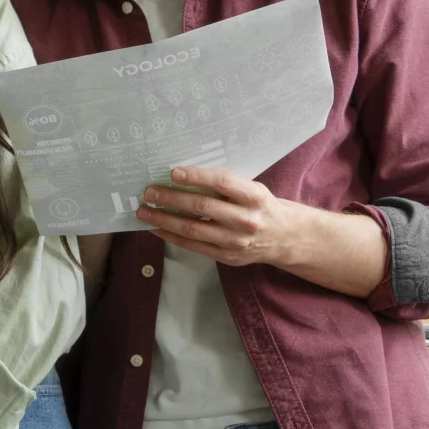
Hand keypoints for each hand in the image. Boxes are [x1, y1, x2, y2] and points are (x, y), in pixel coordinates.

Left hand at [141, 165, 387, 296]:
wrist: (285, 237)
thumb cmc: (260, 206)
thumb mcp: (251, 190)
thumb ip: (225, 185)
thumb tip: (181, 175)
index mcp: (255, 197)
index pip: (224, 183)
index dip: (198, 177)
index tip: (174, 172)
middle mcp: (247, 220)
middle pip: (203, 208)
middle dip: (171, 198)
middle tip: (149, 191)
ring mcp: (236, 242)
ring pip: (193, 229)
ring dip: (164, 219)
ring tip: (144, 211)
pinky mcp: (226, 257)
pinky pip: (193, 246)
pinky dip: (170, 236)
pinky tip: (155, 227)